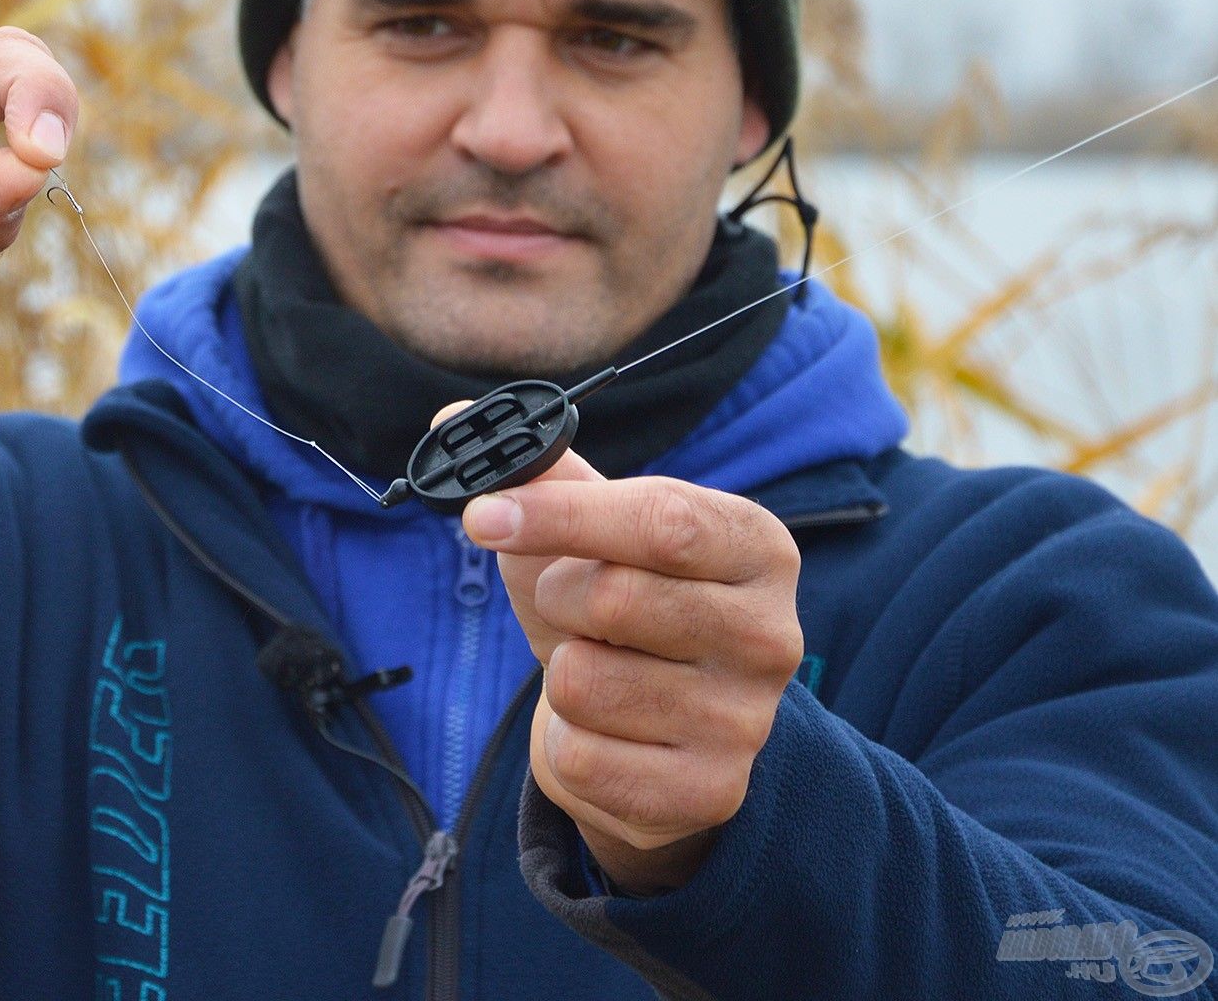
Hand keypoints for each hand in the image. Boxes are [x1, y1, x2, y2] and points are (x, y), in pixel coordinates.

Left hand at [452, 414, 802, 894]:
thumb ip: (531, 471)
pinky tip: (605, 731)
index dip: (560, 516)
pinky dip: (565, 741)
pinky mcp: (708, 793)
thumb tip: (446, 425)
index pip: (662, 520)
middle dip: (556, 596)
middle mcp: (772, 633)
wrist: (660, 724)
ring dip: (562, 672)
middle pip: (616, 599)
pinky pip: (581, 758)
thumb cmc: (620, 602)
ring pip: (584, 682)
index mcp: (756, 546)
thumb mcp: (589, 528)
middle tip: (566, 601)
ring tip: (599, 670)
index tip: (482, 516)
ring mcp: (746, 721)